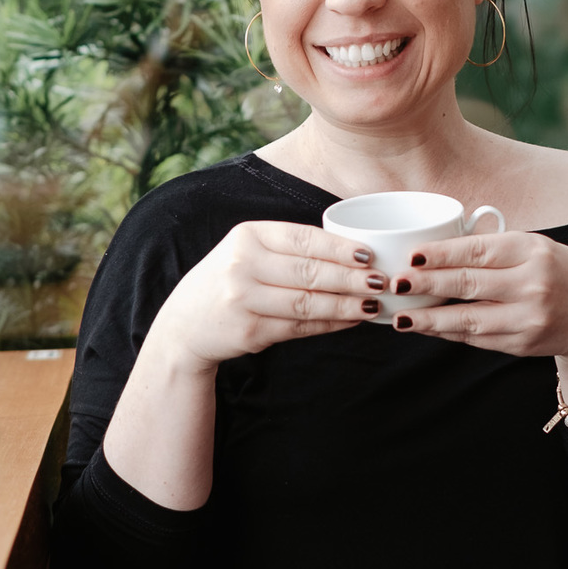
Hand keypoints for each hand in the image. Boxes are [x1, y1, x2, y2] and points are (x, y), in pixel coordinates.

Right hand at [150, 220, 383, 370]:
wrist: (185, 324)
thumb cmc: (230, 280)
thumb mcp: (248, 251)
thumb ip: (289, 248)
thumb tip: (352, 251)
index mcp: (247, 236)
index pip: (303, 238)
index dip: (339, 247)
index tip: (370, 254)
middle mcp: (242, 265)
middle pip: (309, 272)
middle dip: (351, 278)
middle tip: (382, 281)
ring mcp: (244, 300)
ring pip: (308, 303)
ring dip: (346, 305)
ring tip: (373, 304)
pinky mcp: (249, 331)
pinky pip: (299, 328)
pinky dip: (329, 325)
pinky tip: (350, 321)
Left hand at [388, 229, 567, 422]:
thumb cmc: (559, 273)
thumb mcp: (536, 248)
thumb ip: (494, 249)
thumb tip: (435, 248)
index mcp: (533, 250)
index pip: (479, 251)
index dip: (441, 254)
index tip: (411, 255)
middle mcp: (532, 284)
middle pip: (468, 284)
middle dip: (427, 285)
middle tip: (396, 283)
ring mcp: (527, 318)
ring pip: (467, 319)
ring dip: (429, 319)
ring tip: (399, 316)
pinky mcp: (521, 344)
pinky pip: (475, 338)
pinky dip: (447, 333)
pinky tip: (425, 327)